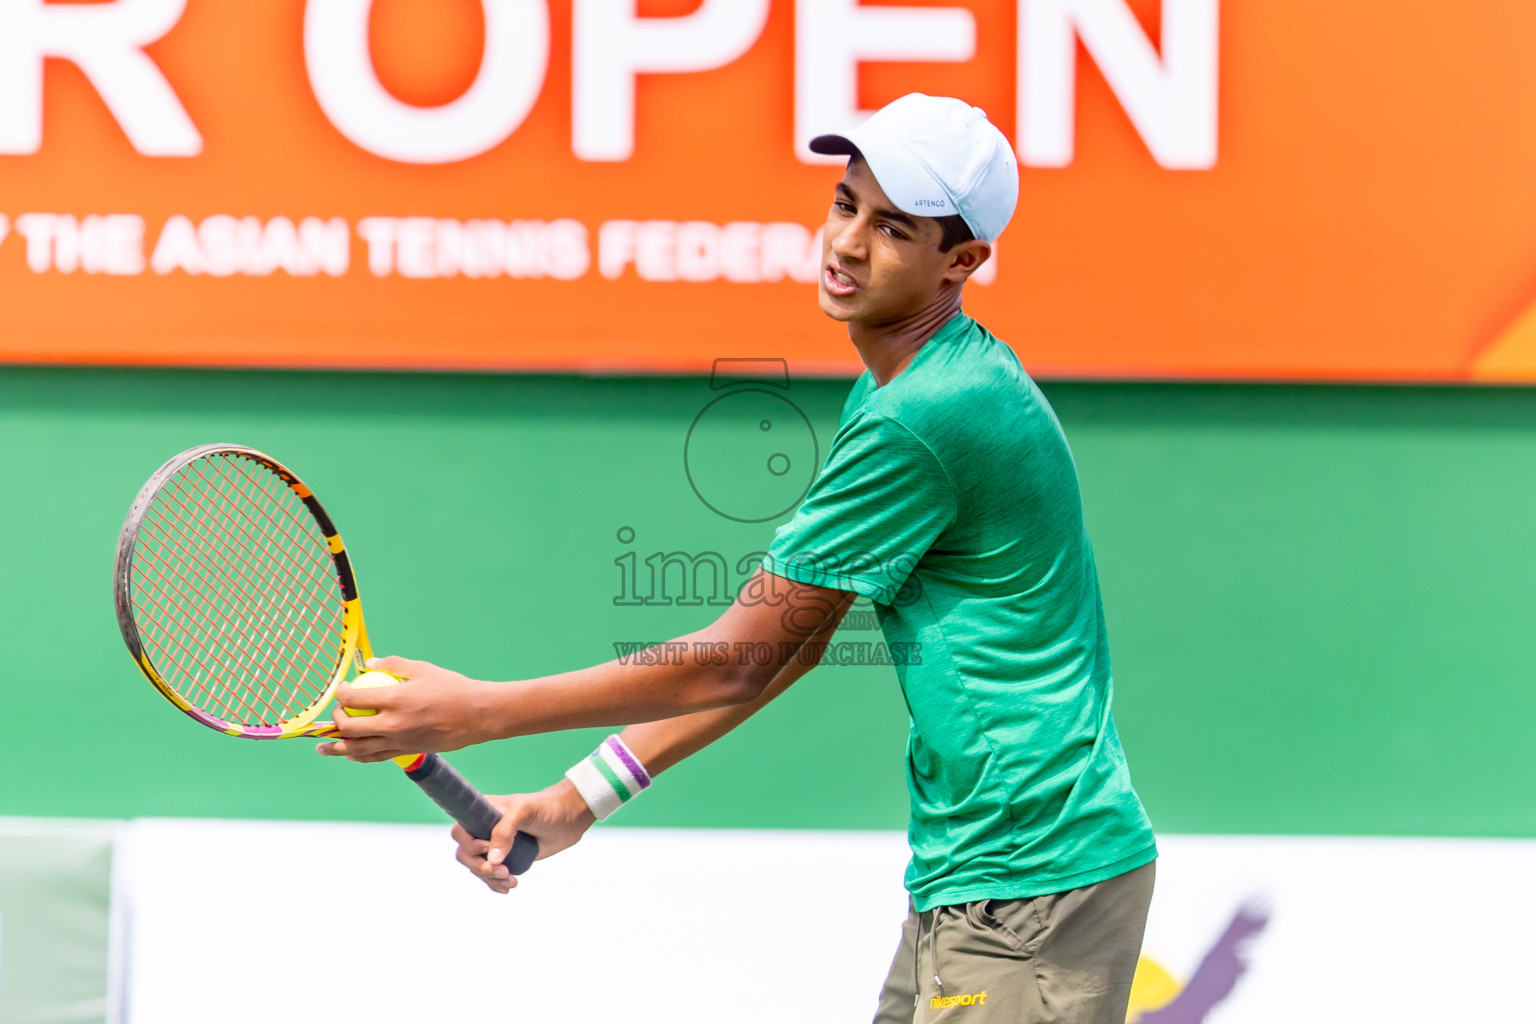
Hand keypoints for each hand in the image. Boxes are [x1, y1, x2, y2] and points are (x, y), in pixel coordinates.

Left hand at [315, 655, 503, 761]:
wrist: (478, 715)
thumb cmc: (454, 689)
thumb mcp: (424, 669)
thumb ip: (395, 664)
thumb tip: (371, 663)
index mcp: (396, 700)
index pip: (354, 699)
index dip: (341, 693)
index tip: (341, 689)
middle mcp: (394, 724)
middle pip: (350, 728)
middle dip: (335, 721)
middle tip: (335, 713)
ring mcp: (400, 741)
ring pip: (358, 749)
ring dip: (337, 748)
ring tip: (323, 748)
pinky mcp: (407, 751)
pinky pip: (376, 757)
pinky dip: (360, 756)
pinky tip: (352, 754)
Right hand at [454, 780, 595, 893]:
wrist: (569, 819)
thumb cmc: (546, 808)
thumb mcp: (524, 811)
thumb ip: (505, 831)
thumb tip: (492, 859)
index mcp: (483, 812)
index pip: (460, 832)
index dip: (468, 844)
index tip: (487, 848)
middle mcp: (484, 829)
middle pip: (465, 855)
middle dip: (481, 867)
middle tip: (503, 871)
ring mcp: (494, 846)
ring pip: (477, 868)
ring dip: (490, 878)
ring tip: (512, 880)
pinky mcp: (506, 859)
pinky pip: (490, 876)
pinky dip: (495, 884)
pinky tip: (508, 887)